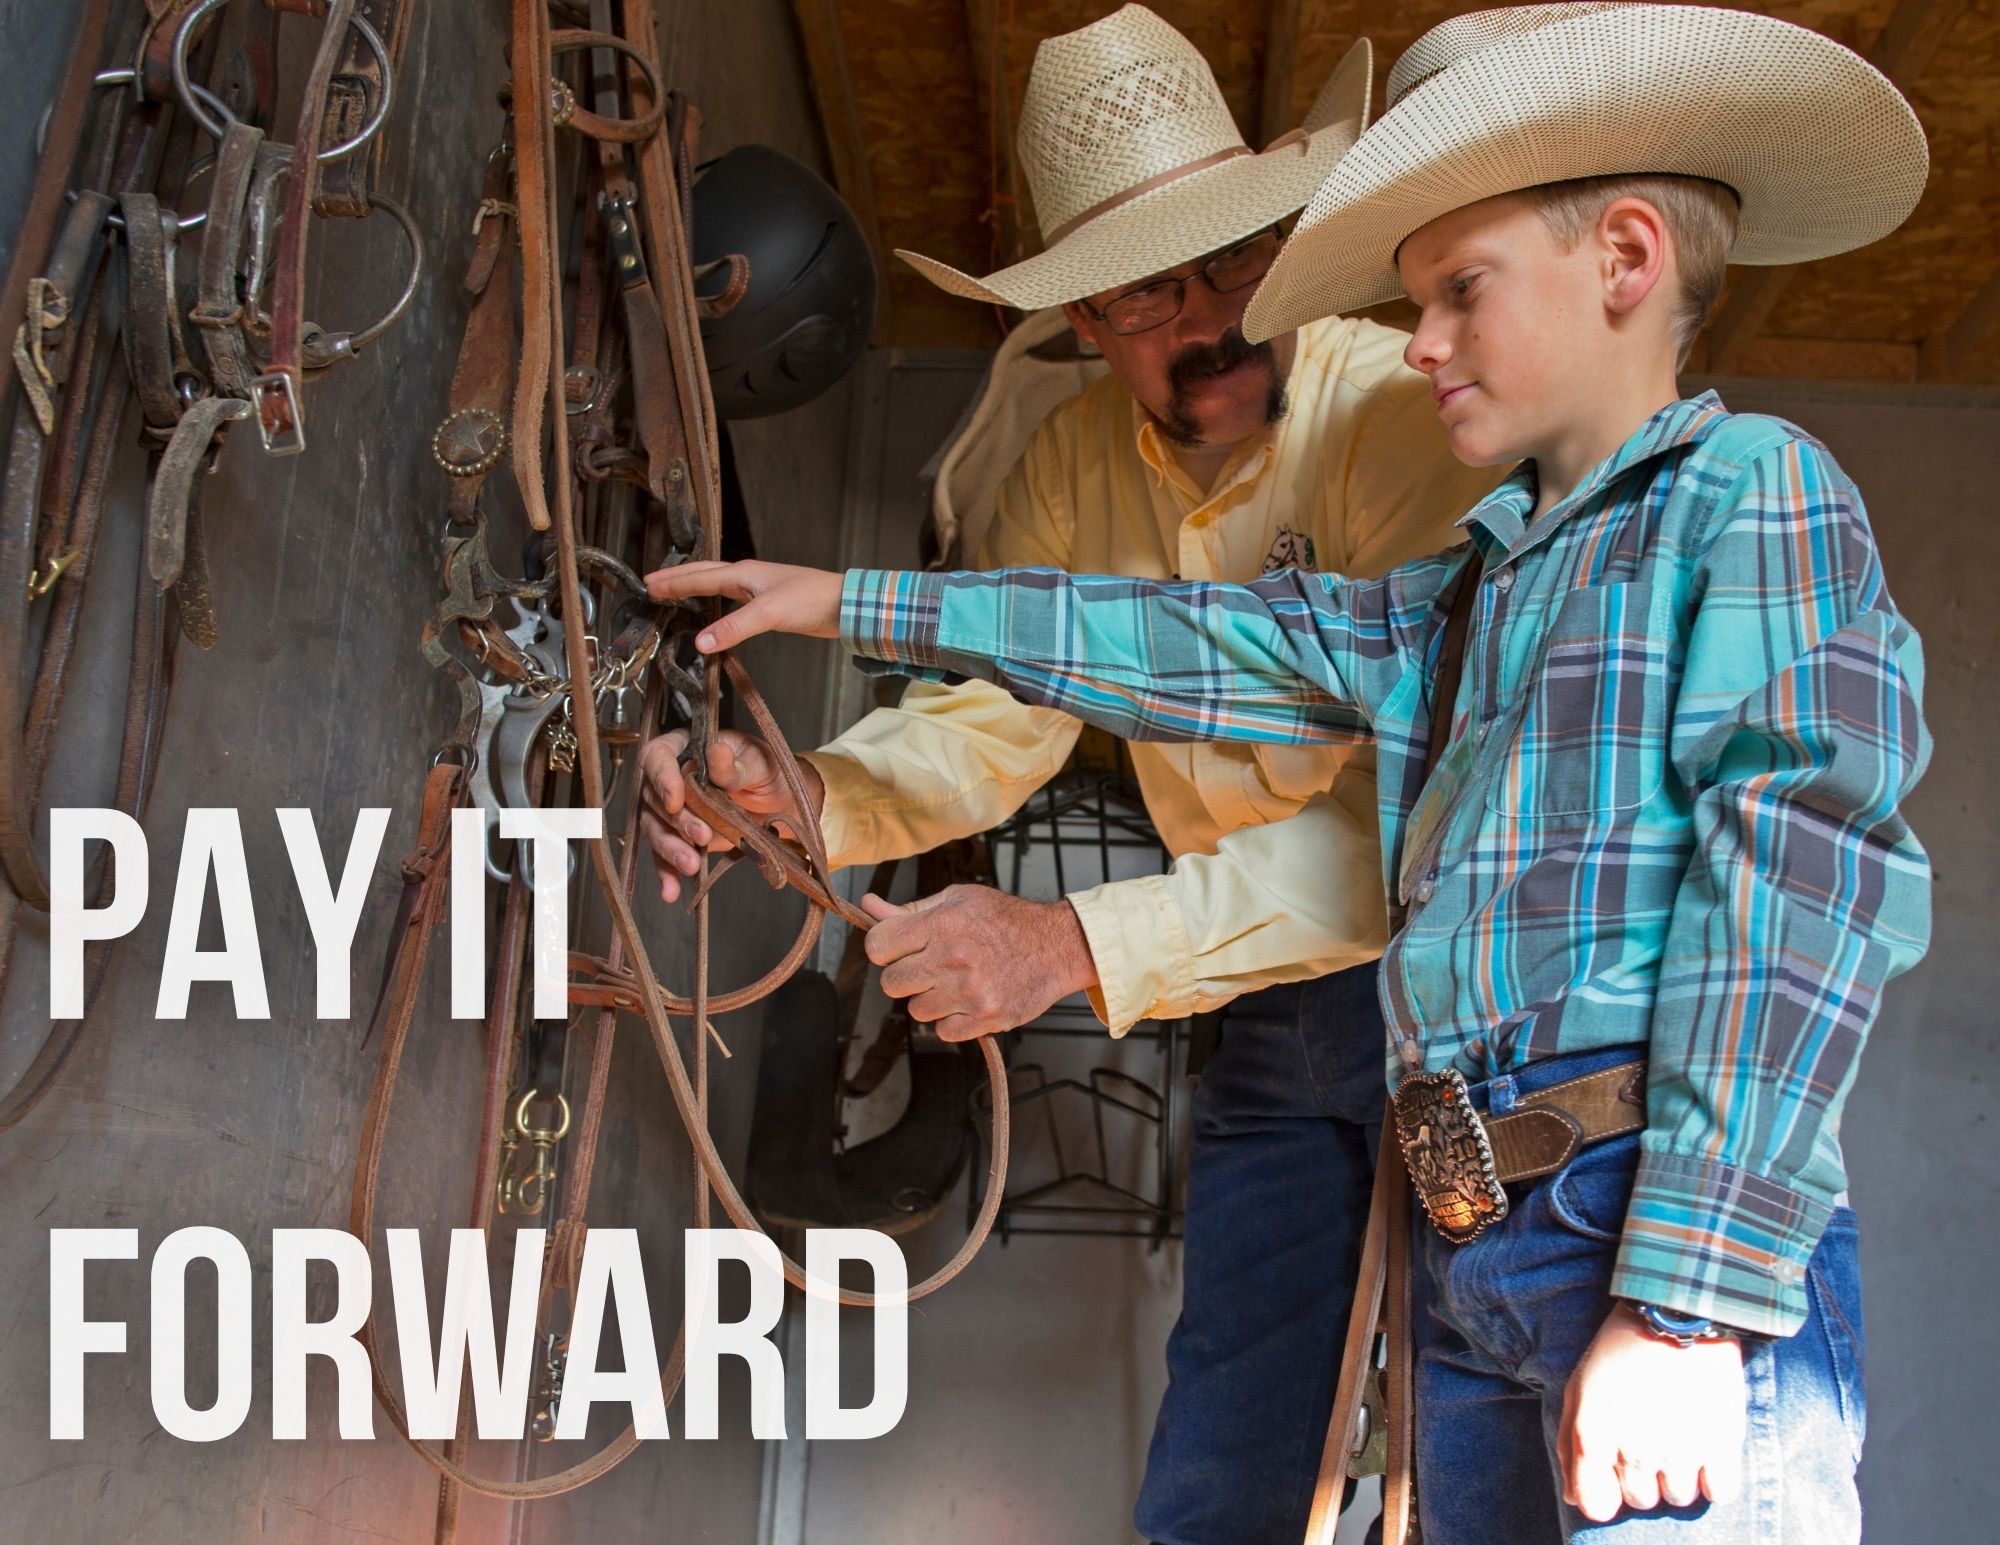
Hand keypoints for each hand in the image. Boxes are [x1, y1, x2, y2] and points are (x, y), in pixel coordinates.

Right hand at [636, 728, 824, 902]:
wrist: (786, 804)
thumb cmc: (771, 773)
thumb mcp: (761, 764)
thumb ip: (737, 765)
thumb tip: (717, 753)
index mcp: (688, 748)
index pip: (658, 755)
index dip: (661, 777)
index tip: (676, 798)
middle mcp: (675, 777)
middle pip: (653, 797)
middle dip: (676, 820)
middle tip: (702, 835)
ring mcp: (677, 810)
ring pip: (656, 828)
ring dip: (670, 849)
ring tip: (691, 864)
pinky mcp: (683, 838)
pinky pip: (666, 856)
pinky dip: (667, 873)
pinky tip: (671, 890)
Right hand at [643, 559, 843, 652]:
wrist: (845, 606)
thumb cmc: (812, 600)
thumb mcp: (768, 614)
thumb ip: (733, 628)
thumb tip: (700, 642)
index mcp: (743, 573)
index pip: (699, 577)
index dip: (673, 583)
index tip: (648, 586)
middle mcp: (748, 577)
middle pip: (704, 574)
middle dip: (677, 578)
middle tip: (652, 583)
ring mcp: (758, 589)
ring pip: (717, 584)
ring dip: (694, 587)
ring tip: (675, 592)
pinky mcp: (769, 604)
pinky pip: (732, 600)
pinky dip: (715, 603)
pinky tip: (715, 610)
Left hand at [859, 885, 1099, 1041]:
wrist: (1056, 946)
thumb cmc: (1006, 920)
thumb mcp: (958, 900)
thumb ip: (911, 909)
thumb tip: (868, 906)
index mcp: (942, 925)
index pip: (878, 946)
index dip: (883, 947)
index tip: (898, 947)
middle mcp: (952, 959)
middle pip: (891, 982)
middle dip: (905, 975)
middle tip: (929, 966)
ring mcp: (969, 992)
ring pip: (916, 1010)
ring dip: (930, 999)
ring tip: (955, 982)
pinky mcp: (985, 1018)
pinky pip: (943, 1031)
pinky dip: (951, 1020)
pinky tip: (967, 1001)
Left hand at [1559, 1303, 1746, 1522]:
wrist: (1677, 1313)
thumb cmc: (1621, 1348)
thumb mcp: (1580, 1386)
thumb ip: (1571, 1445)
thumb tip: (1574, 1498)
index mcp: (1594, 1437)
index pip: (1597, 1506)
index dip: (1605, 1494)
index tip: (1614, 1474)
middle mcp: (1634, 1452)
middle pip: (1640, 1500)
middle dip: (1642, 1475)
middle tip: (1650, 1435)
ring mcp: (1679, 1453)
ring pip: (1679, 1496)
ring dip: (1679, 1474)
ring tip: (1678, 1432)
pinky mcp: (1721, 1447)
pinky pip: (1719, 1492)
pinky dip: (1715, 1476)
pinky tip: (1707, 1446)